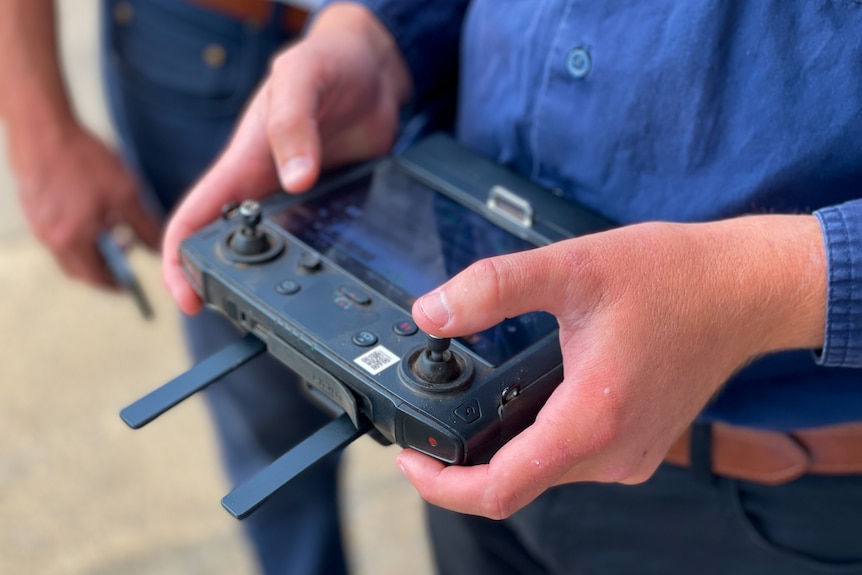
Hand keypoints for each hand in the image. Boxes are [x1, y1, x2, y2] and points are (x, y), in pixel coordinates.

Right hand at [13, 124, 159, 287]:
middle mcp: (50, 239)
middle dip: (103, 270)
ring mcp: (38, 224)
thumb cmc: (84, 160)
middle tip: (123, 261)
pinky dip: (76, 235)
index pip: (96, 278)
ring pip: (67, 252)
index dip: (116, 284)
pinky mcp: (32, 209)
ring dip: (90, 250)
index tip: (130, 286)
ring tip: (112, 231)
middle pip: (79, 269)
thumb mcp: (126, 194)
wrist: (43, 128)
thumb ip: (144, 227)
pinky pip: (56, 234)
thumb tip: (159, 250)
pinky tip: (91, 213)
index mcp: (73, 241)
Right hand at [162, 4, 410, 313]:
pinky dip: (315, 265)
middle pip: (228, 246)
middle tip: (243, 319)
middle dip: (223, 284)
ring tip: (289, 315)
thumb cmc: (328, 63)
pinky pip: (315, 243)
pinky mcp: (328, 206)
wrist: (374, 70)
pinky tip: (332, 284)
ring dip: (273, 282)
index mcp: (243, 162)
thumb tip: (294, 179)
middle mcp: (264, 187)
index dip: (177, 260)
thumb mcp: (302, 78)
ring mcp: (295, 200)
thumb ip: (292, 123)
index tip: (184, 297)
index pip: (195, 215)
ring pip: (275, 252)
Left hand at [400, 215, 826, 517]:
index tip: (411, 459)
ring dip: (502, 451)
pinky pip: (573, 458)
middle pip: (515, 485)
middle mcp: (613, 453)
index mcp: (591, 421)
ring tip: (473, 407)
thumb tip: (431, 312)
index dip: (441, 485)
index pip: (499, 490)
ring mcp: (631, 455)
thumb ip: (494, 288)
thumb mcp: (572, 267)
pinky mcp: (640, 444)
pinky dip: (538, 440)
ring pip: (544, 473)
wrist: (746, 289)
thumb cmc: (675, 278)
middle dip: (464, 463)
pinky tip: (527, 402)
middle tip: (431, 425)